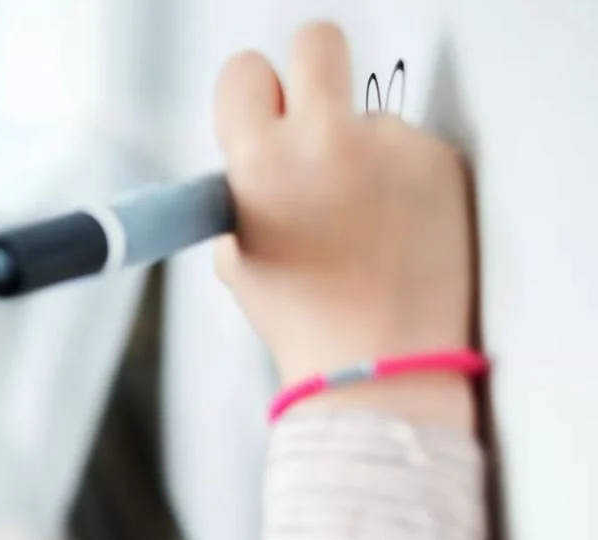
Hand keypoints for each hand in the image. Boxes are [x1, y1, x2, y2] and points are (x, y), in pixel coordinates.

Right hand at [213, 22, 475, 425]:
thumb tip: (263, 153)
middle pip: (318, 41)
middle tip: (315, 106)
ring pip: (367, 115)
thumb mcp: (237, 253)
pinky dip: (402, 181)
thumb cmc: (300, 318)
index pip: (245, 71)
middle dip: (311, 65)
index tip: (264, 113)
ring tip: (362, 222)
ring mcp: (390, 146)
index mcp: (259, 162)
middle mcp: (324, 140)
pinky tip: (395, 230)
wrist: (377, 363)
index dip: (253, 93)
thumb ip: (244, 190)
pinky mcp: (439, 161)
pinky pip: (410, 149)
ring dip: (361, 150)